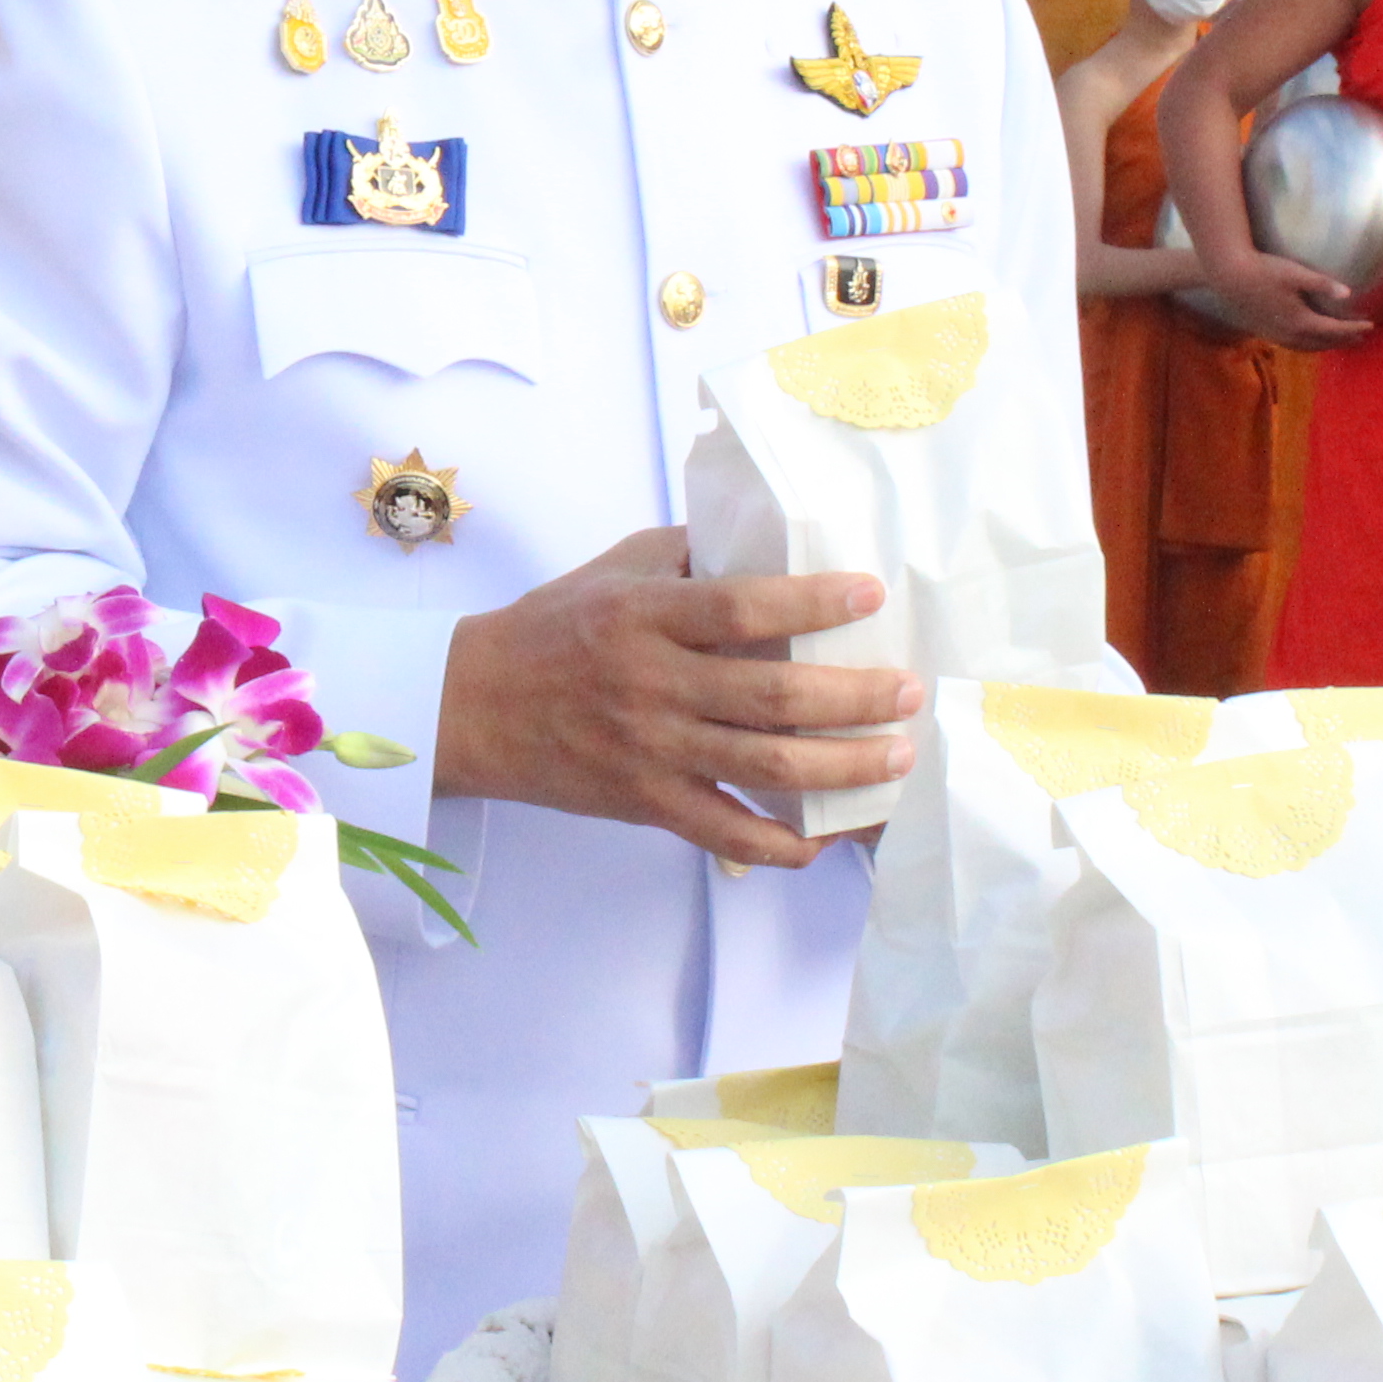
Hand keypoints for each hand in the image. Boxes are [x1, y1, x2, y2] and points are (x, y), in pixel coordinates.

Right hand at [435, 527, 924, 870]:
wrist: (473, 705)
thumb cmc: (553, 627)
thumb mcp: (614, 568)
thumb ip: (688, 553)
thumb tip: (770, 537)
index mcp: (645, 616)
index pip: (743, 606)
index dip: (813, 601)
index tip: (870, 592)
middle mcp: (653, 684)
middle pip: (774, 697)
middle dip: (856, 697)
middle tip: (908, 692)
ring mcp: (652, 750)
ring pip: (766, 767)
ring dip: (844, 767)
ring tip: (898, 756)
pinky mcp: (646, 802)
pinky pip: (726, 832)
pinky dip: (781, 844)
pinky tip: (826, 838)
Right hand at [1197, 246, 1374, 351]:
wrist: (1228, 277)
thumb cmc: (1264, 270)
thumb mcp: (1296, 274)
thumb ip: (1322, 284)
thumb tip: (1348, 293)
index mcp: (1301, 321)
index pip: (1335, 330)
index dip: (1354, 328)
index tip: (1371, 325)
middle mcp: (1290, 334)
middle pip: (1323, 343)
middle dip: (1343, 341)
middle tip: (1360, 337)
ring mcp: (1276, 335)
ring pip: (1307, 347)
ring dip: (1326, 346)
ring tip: (1338, 342)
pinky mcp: (1265, 332)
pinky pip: (1294, 345)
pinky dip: (1309, 345)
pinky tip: (1308, 337)